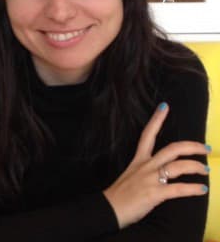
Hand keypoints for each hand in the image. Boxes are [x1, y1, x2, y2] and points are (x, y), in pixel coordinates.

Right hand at [103, 102, 209, 228]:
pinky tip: (202, 189)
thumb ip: (145, 170)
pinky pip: (178, 189)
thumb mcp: (131, 174)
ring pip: (178, 166)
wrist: (109, 208)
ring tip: (205, 171)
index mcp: (139, 159)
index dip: (156, 119)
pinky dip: (193, 189)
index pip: (147, 134)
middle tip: (205, 148)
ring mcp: (150, 179)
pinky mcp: (154, 194)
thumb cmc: (121, 193)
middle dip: (191, 147)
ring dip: (196, 167)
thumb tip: (161, 170)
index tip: (165, 106)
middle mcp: (146, 165)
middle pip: (172, 149)